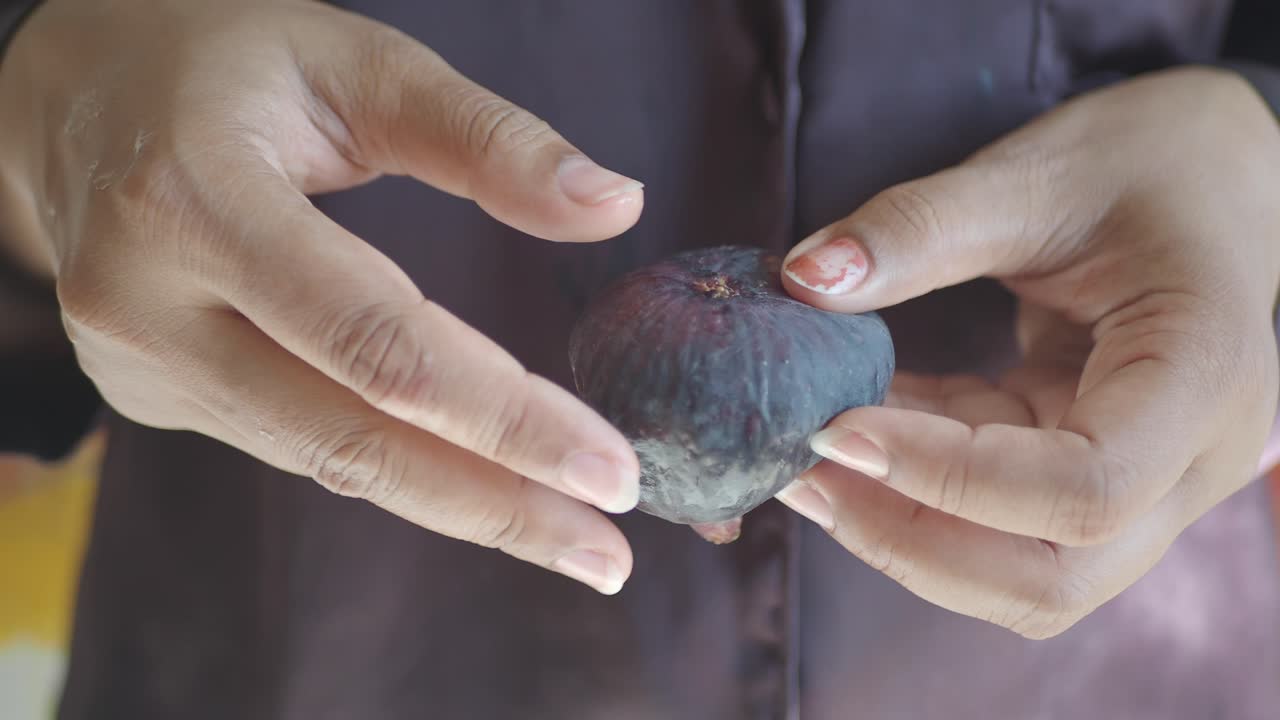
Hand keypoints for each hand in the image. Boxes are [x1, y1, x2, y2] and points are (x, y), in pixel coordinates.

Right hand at [0, 0, 645, 593]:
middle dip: (495, 506)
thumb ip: (485, 136)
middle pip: (350, 439)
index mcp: (196, 200)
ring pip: (327, 461)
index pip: (377, 342)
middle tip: (609, 556)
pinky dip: (400, 469)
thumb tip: (616, 204)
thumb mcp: (356, 63)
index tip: (611, 470)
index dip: (503, 419)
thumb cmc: (228, 62)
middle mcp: (148, 303)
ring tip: (571, 540)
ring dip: (460, 505)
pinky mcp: (154, 394)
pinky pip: (300, 444)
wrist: (78, 99)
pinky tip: (479, 486)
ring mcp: (140, 364)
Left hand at [775, 67, 1279, 636]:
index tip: (836, 429)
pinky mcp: (1089, 471)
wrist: (1208, 173)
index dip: (949, 479)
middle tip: (801, 475)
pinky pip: (1000, 515)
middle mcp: (1190, 455)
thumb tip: (804, 279)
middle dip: (913, 539)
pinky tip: (848, 434)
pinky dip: (915, 489)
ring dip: (906, 533)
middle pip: (1055, 574)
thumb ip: (921, 227)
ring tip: (805, 468)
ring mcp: (1146, 478)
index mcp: (1204, 372)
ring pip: (1024, 571)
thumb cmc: (1144, 160)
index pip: (1086, 487)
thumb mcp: (1034, 174)